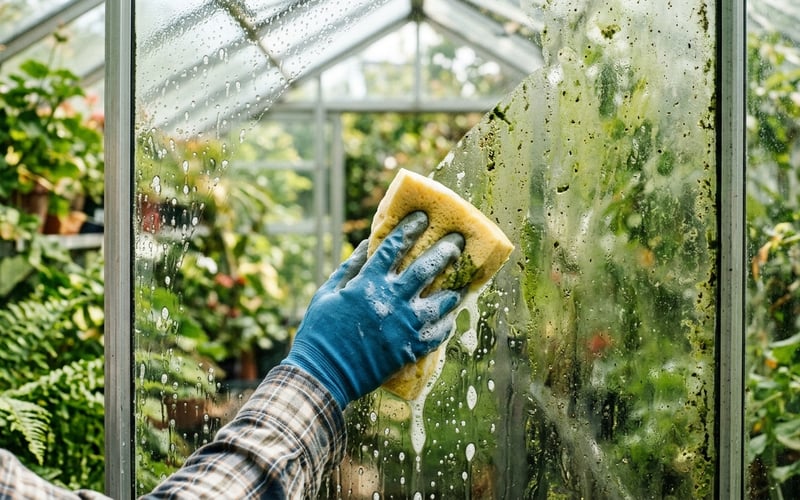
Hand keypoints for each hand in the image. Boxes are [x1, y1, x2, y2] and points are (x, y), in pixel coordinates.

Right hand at [282, 211, 464, 407]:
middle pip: (427, 268)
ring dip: (454, 289)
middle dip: (445, 251)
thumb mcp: (327, 293)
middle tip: (458, 242)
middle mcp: (392, 299)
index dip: (410, 229)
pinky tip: (450, 317)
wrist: (324, 373)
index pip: (393, 247)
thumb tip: (365, 245)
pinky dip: (447, 323)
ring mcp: (405, 324)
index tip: (423, 217)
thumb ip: (348, 268)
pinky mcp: (411, 348)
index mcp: (368, 282)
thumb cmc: (320, 332)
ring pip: (441, 301)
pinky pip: (439, 332)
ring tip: (463, 283)